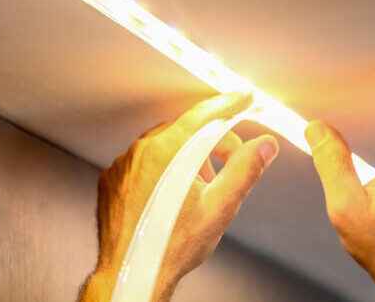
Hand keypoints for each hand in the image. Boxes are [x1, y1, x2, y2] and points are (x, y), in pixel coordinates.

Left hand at [80, 92, 278, 301]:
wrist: (133, 273)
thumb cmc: (171, 248)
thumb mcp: (220, 208)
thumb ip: (245, 170)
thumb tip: (263, 147)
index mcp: (166, 152)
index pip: (203, 115)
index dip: (229, 105)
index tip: (245, 100)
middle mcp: (140, 152)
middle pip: (185, 131)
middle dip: (212, 143)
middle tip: (230, 163)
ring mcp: (122, 166)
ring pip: (163, 147)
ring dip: (186, 159)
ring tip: (200, 190)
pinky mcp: (111, 180)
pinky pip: (141, 163)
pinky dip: (161, 171)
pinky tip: (172, 197)